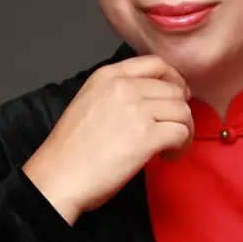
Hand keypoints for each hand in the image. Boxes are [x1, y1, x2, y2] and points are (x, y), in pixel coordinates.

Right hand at [22, 55, 192, 223]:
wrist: (59, 177)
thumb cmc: (71, 149)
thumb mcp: (89, 101)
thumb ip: (118, 92)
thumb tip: (155, 98)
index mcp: (108, 75)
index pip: (156, 64)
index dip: (174, 80)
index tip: (177, 97)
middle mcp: (124, 87)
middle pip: (174, 89)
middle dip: (179, 111)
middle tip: (173, 130)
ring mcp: (136, 109)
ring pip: (182, 111)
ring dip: (183, 130)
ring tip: (170, 147)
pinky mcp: (147, 135)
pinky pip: (181, 132)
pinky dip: (181, 146)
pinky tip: (167, 156)